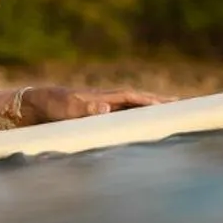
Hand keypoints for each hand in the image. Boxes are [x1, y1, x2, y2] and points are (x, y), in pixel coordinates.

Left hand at [25, 85, 171, 122]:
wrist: (37, 104)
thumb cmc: (51, 105)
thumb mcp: (65, 107)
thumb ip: (84, 108)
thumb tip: (106, 108)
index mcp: (104, 97)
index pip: (134, 98)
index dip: (152, 101)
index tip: (170, 106)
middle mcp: (109, 100)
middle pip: (140, 100)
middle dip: (161, 103)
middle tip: (185, 106)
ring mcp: (106, 108)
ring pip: (135, 109)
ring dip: (153, 111)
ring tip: (173, 114)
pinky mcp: (101, 116)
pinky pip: (125, 117)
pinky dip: (139, 119)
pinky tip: (147, 126)